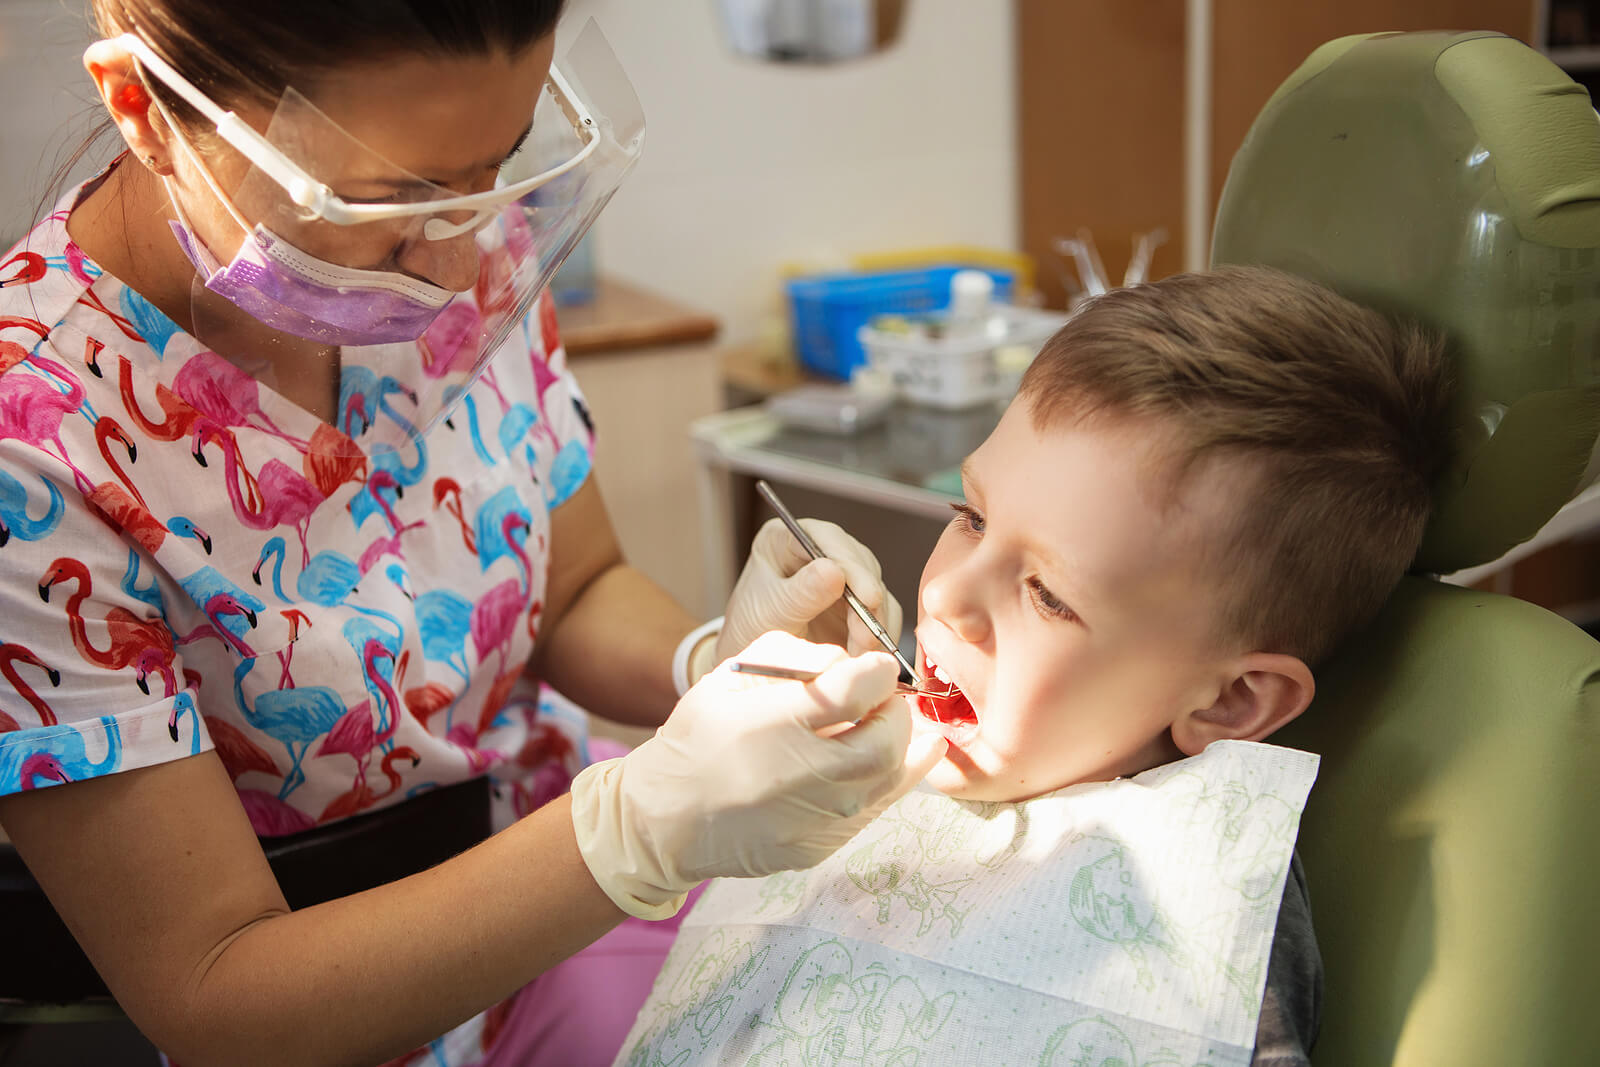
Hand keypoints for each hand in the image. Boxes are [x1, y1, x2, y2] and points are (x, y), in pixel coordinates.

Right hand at [569, 632, 946, 918]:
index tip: (877, 666)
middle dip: (893, 710)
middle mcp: (800, 776)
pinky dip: (892, 778)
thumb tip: (848, 663)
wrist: (667, 819)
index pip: (856, 691)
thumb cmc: (700, 738)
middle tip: (880, 699)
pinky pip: (873, 808)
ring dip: (901, 744)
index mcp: (772, 725)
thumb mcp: (730, 677)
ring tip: (892, 723)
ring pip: (889, 777)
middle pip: (885, 739)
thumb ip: (792, 655)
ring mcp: (813, 819)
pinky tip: (908, 756)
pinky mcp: (819, 846)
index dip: (878, 672)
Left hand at [716, 517, 902, 663]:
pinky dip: (880, 633)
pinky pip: (882, 612)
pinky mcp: (856, 602)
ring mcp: (840, 577)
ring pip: (875, 588)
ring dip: (875, 622)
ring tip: (860, 651)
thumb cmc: (751, 629)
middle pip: (859, 563)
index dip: (851, 565)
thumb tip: (835, 570)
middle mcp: (817, 551)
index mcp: (785, 539)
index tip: (868, 596)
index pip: (826, 539)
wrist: (752, 661)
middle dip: (867, 601)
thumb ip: (801, 593)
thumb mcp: (771, 612)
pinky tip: (866, 653)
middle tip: (867, 635)